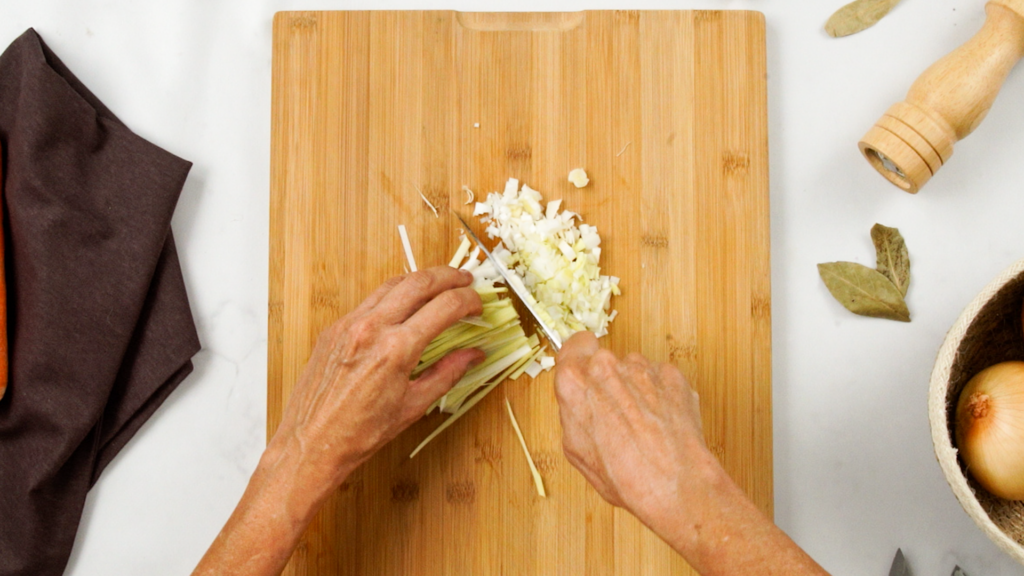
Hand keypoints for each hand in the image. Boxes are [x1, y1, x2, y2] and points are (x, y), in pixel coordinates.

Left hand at [194, 266, 483, 575]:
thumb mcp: (414, 405)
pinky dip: (394, 294)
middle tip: (466, 280)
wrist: (312, 443)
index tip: (478, 305)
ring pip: (393, 284)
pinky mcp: (335, 328)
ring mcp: (350, 324)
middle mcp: (372, 328)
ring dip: (421, 279)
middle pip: (420, 282)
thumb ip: (448, 373)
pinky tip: (405, 303)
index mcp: (396, 349)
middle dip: (449, 276)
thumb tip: (474, 355)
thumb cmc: (361, 433)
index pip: (444, 307)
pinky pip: (370, 300)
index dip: (468, 301)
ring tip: (439, 284)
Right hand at [553, 331, 708, 526]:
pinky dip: (661, 395)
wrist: (672, 482)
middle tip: (616, 414)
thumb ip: (574, 413)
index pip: (574, 345)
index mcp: (575, 381)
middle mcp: (606, 365)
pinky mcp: (671, 374)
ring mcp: (641, 367)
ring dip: (636, 389)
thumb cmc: (622, 474)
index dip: (580, 357)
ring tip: (643, 425)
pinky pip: (660, 379)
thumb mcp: (575, 450)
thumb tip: (579, 405)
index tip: (585, 370)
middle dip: (609, 382)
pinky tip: (662, 424)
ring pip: (634, 370)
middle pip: (604, 362)